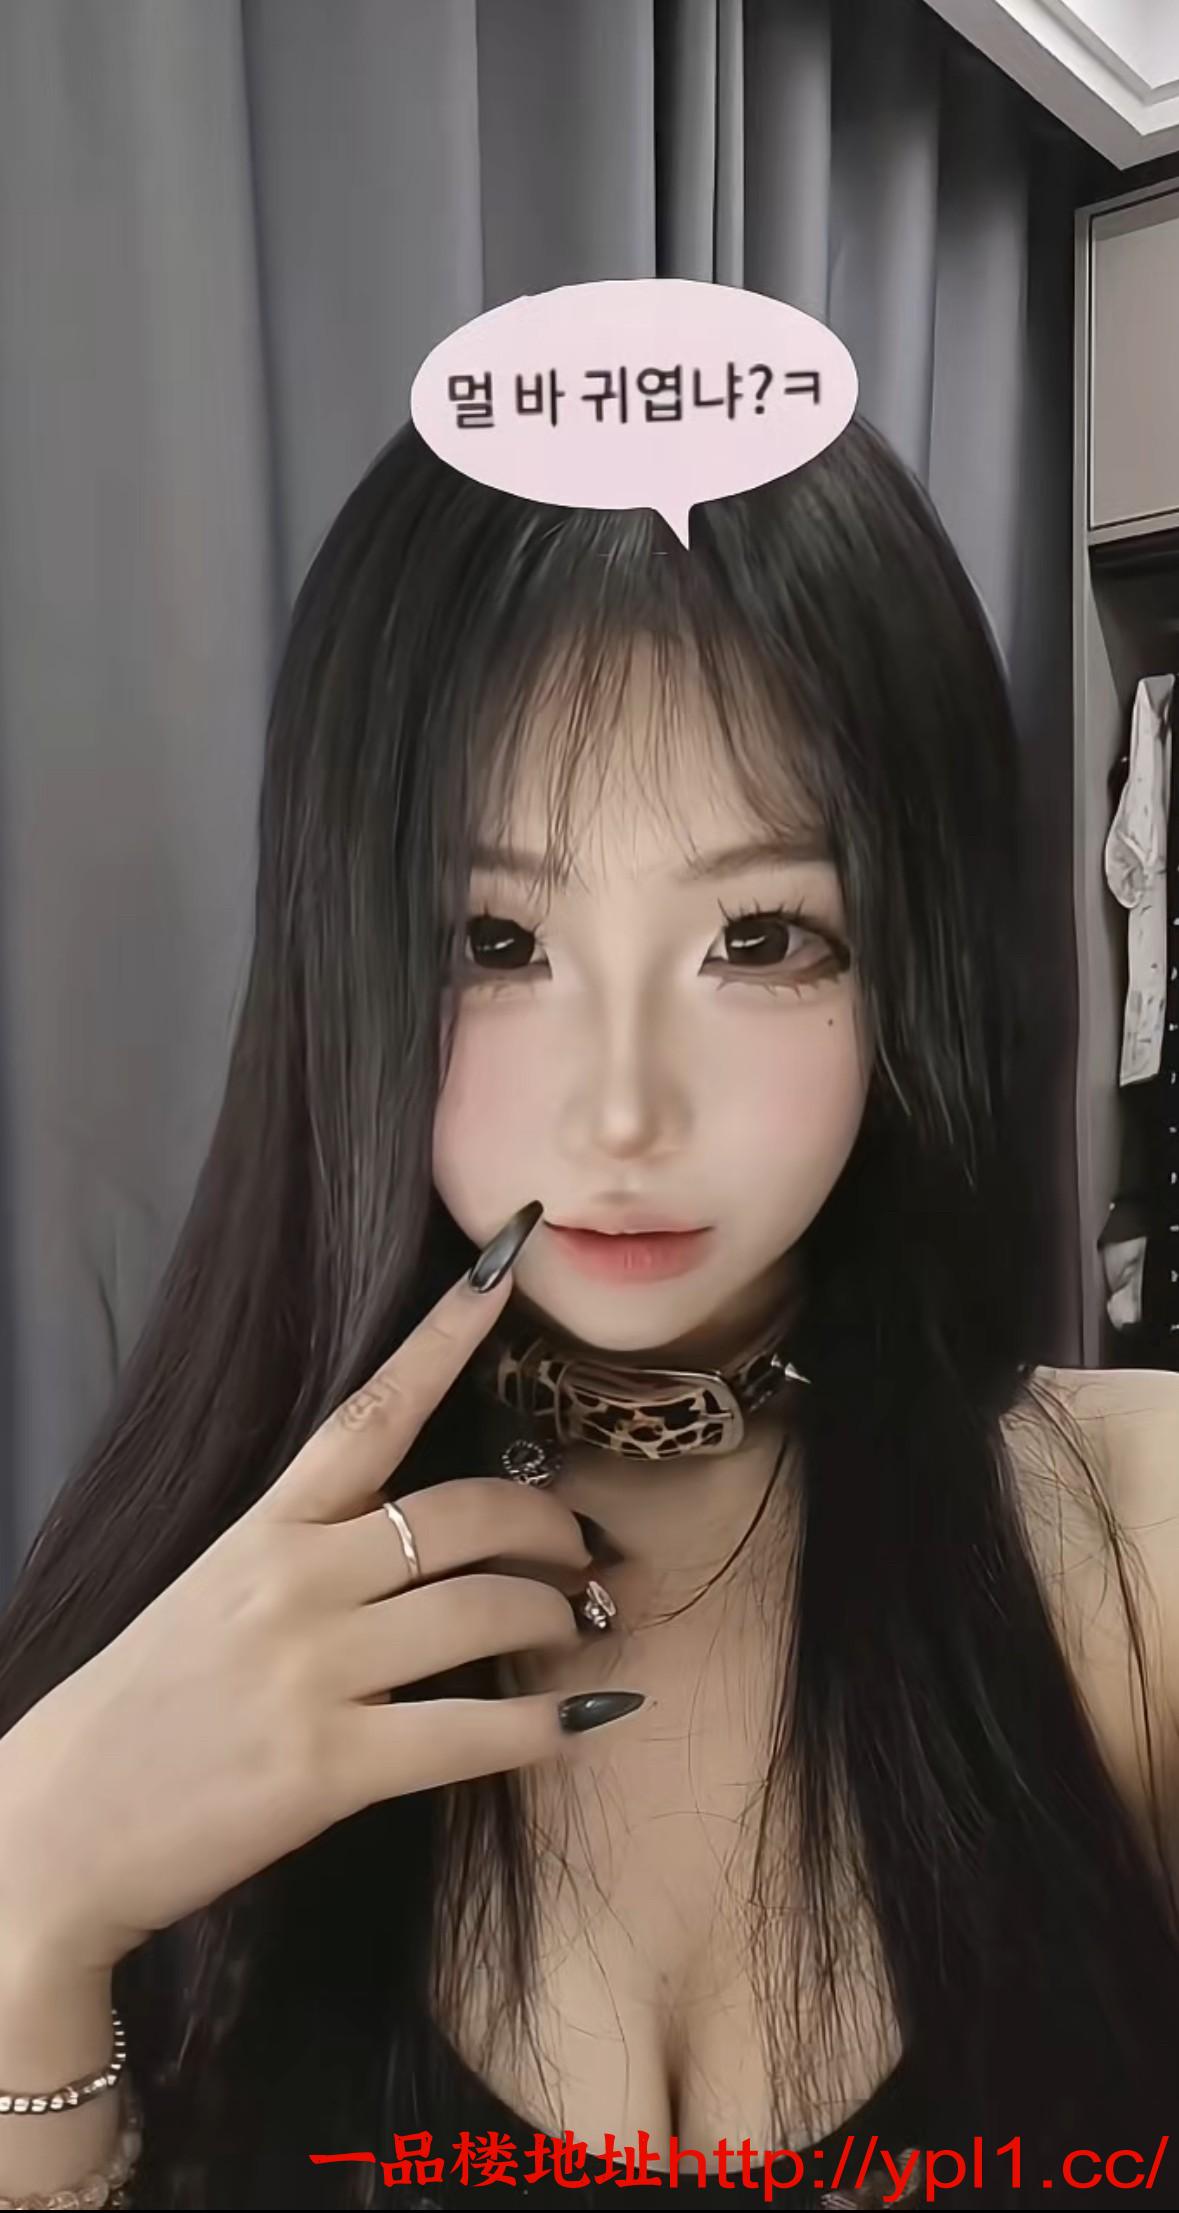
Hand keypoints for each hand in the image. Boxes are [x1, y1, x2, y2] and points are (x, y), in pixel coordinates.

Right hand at [0, 1207, 644, 1974]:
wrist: (56, 1831)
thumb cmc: (141, 1709)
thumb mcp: (213, 1596)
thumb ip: (305, 1559)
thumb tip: (414, 1548)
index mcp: (265, 1529)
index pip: (371, 1410)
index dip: (447, 1335)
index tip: (509, 1267)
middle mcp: (295, 1581)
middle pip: (463, 1515)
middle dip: (547, 1524)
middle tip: (583, 1548)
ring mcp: (313, 1671)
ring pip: (482, 1611)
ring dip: (554, 1616)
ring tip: (575, 1629)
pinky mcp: (328, 1765)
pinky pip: (470, 1733)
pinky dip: (543, 1729)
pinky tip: (582, 1725)